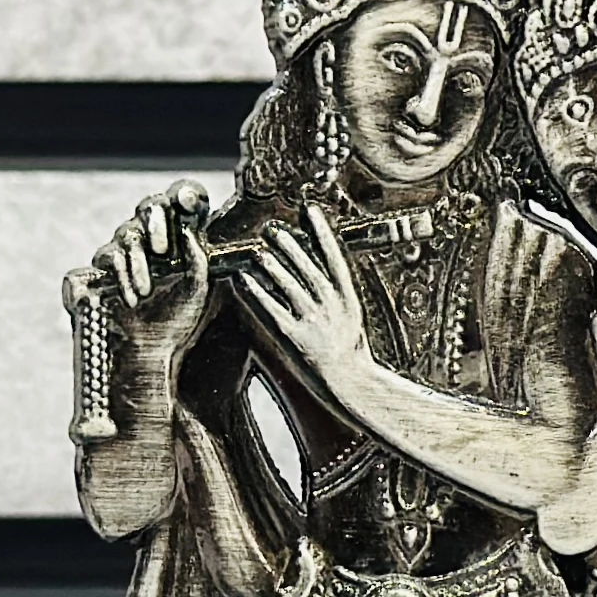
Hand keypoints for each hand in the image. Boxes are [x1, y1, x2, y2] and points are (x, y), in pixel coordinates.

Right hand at [63, 179, 212, 360]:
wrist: (149, 354)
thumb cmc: (175, 323)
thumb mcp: (197, 291)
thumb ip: (197, 259)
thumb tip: (189, 228)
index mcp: (173, 239)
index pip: (176, 204)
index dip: (182, 195)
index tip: (188, 204)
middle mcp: (146, 241)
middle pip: (147, 206)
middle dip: (155, 223)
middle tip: (163, 249)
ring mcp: (119, 255)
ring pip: (124, 236)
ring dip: (136, 264)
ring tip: (146, 292)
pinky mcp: (95, 272)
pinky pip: (103, 259)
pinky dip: (117, 277)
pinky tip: (131, 298)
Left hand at [236, 205, 371, 392]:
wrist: (353, 385)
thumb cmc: (352, 354)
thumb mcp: (353, 319)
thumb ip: (337, 295)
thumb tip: (322, 271)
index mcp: (348, 297)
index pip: (334, 256)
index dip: (321, 232)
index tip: (310, 211)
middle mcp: (331, 305)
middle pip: (307, 266)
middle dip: (289, 245)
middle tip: (273, 230)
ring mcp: (313, 321)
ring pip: (288, 283)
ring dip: (271, 264)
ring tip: (258, 251)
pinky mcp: (295, 337)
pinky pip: (271, 308)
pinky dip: (255, 292)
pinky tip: (243, 280)